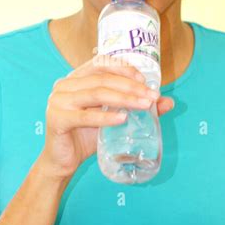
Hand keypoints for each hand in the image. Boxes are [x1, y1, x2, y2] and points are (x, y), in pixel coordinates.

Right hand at [40, 54, 173, 179]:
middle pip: (102, 79)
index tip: (144, 80)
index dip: (124, 68)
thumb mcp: (113, 118)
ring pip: (96, 93)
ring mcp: (58, 101)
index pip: (101, 63)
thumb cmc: (86, 136)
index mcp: (75, 78)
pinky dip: (105, 117)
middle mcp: (64, 85)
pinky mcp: (57, 119)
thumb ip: (135, 107)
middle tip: (151, 96)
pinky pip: (85, 116)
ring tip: (143, 105)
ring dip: (123, 99)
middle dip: (130, 86)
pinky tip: (122, 119)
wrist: (63, 161)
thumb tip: (168, 102)